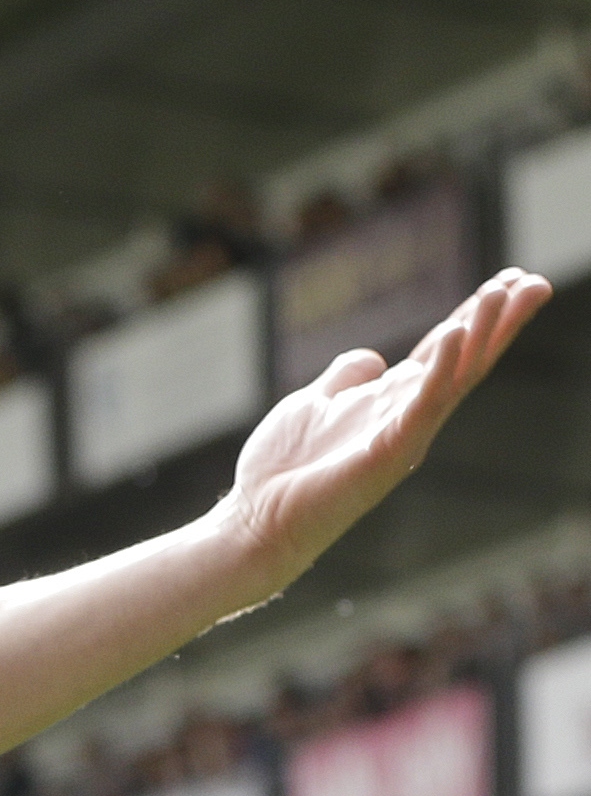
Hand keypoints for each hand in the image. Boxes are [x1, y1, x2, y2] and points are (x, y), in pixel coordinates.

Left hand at [220, 267, 551, 589]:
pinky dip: (440, 370)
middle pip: (465, 360)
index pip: (444, 351)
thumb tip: (373, 357)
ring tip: (506, 291)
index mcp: (392, 401)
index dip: (474, 316)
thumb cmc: (284, 468)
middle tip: (536, 280)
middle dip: (500, 321)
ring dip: (482, 333)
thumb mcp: (314, 403)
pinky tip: (454, 335)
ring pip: (455, 376)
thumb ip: (346, 378)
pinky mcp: (388, 453)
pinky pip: (422, 405)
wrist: (258, 517)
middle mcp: (407, 416)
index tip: (508, 278)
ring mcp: (403, 435)